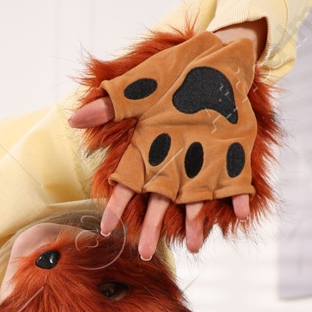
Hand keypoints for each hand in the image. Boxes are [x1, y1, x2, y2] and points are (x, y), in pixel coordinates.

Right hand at [70, 20, 266, 257]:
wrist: (219, 57)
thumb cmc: (176, 72)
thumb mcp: (139, 86)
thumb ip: (110, 105)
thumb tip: (72, 119)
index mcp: (149, 150)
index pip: (127, 185)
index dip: (117, 207)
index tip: (106, 229)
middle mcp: (173, 163)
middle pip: (159, 203)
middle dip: (152, 228)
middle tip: (144, 253)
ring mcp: (203, 162)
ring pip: (196, 200)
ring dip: (196, 223)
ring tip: (196, 246)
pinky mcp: (232, 157)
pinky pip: (235, 182)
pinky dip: (239, 197)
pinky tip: (239, 212)